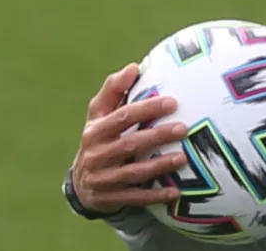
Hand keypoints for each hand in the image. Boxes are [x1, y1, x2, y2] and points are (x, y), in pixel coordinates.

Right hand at [71, 63, 188, 213]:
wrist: (82, 184)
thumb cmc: (98, 138)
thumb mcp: (98, 114)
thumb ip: (113, 90)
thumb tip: (134, 66)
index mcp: (95, 130)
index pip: (122, 116)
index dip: (147, 108)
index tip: (173, 102)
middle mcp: (96, 155)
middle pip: (130, 144)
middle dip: (158, 136)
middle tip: (183, 128)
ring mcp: (102, 179)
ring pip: (134, 172)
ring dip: (159, 166)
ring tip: (183, 158)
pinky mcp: (110, 199)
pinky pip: (135, 198)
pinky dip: (154, 196)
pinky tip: (175, 192)